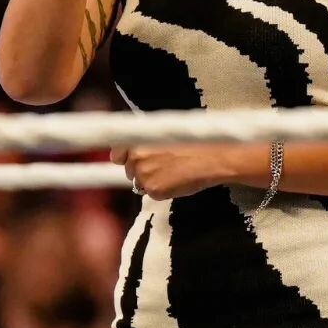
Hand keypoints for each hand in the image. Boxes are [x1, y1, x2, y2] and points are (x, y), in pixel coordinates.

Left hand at [109, 143, 232, 199]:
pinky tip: (177, 182)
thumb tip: (137, 152)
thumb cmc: (194, 142)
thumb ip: (147, 142)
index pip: (117, 155)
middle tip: (163, 167)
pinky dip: (163, 191)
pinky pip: (152, 194)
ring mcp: (143, 174)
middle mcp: (135, 157)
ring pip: (140, 183)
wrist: (211, 157)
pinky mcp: (153, 190)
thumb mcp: (165, 134)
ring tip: (173, 173)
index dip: (124, 159)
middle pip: (129, 171)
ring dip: (152, 181)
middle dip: (142, 170)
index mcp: (137, 139)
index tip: (129, 161)